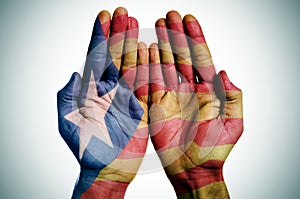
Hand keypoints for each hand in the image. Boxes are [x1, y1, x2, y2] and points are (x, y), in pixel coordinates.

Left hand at [57, 7, 148, 197]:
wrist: (106, 167)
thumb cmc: (85, 147)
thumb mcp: (68, 120)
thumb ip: (68, 95)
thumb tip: (74, 72)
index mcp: (91, 90)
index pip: (96, 57)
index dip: (99, 36)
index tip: (104, 16)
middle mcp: (109, 89)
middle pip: (115, 55)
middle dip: (118, 33)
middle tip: (123, 13)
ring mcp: (126, 96)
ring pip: (131, 64)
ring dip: (133, 44)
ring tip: (135, 24)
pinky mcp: (141, 106)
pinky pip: (146, 82)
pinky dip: (148, 65)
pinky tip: (149, 49)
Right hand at [149, 11, 242, 197]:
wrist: (192, 169)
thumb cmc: (213, 150)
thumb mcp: (233, 123)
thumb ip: (232, 96)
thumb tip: (224, 73)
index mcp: (208, 91)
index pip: (201, 58)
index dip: (195, 38)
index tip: (189, 19)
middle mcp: (188, 89)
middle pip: (181, 56)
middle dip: (176, 35)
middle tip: (170, 16)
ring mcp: (171, 95)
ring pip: (165, 64)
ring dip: (162, 44)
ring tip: (158, 25)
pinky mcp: (156, 104)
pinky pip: (151, 80)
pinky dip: (148, 64)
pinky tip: (147, 48)